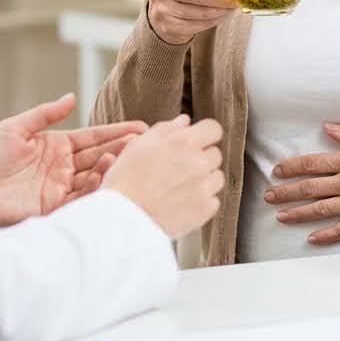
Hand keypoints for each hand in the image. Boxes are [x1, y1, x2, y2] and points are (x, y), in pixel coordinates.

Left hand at [0, 92, 146, 225]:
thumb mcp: (15, 127)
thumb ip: (45, 114)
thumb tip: (71, 97)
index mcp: (56, 146)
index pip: (93, 137)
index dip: (115, 132)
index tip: (139, 127)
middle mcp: (62, 167)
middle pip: (99, 156)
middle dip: (122, 149)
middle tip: (144, 142)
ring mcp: (60, 188)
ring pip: (94, 176)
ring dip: (111, 166)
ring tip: (125, 155)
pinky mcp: (54, 207)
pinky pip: (81, 198)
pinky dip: (95, 187)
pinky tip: (104, 174)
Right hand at [103, 114, 225, 238]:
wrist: (122, 219)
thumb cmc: (125, 181)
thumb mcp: (138, 145)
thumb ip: (166, 129)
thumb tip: (184, 121)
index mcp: (184, 142)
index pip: (214, 129)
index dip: (204, 134)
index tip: (197, 141)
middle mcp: (199, 163)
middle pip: (215, 154)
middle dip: (201, 158)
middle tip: (180, 168)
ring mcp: (204, 187)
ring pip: (217, 178)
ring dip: (204, 180)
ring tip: (180, 187)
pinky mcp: (204, 210)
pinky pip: (213, 201)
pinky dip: (202, 202)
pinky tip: (182, 202)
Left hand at [264, 122, 339, 245]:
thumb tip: (327, 129)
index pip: (312, 164)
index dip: (292, 168)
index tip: (277, 171)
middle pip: (310, 188)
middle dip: (286, 192)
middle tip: (269, 197)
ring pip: (321, 210)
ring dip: (298, 214)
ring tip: (281, 217)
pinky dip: (327, 235)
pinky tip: (312, 239)